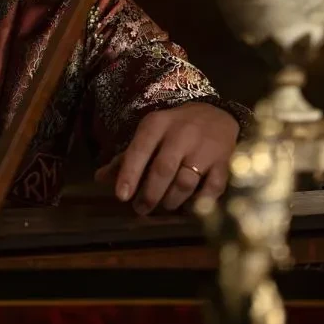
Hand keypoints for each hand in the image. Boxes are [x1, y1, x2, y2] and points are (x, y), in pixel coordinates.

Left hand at [95, 102, 237, 215]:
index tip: (121, 196)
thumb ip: (127, 157)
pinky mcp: (224, 162)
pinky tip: (190, 206)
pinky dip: (199, 202)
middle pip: (163, 170)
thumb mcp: (150, 133)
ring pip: (185, 182)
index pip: (139, 149)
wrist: (217, 114)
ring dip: (172, 200)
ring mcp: (205, 148)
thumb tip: (100, 178)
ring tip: (164, 206)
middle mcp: (181, 134)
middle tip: (141, 209)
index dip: (129, 174)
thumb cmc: (175, 128)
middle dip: (150, 194)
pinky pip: (211, 189)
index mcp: (157, 124)